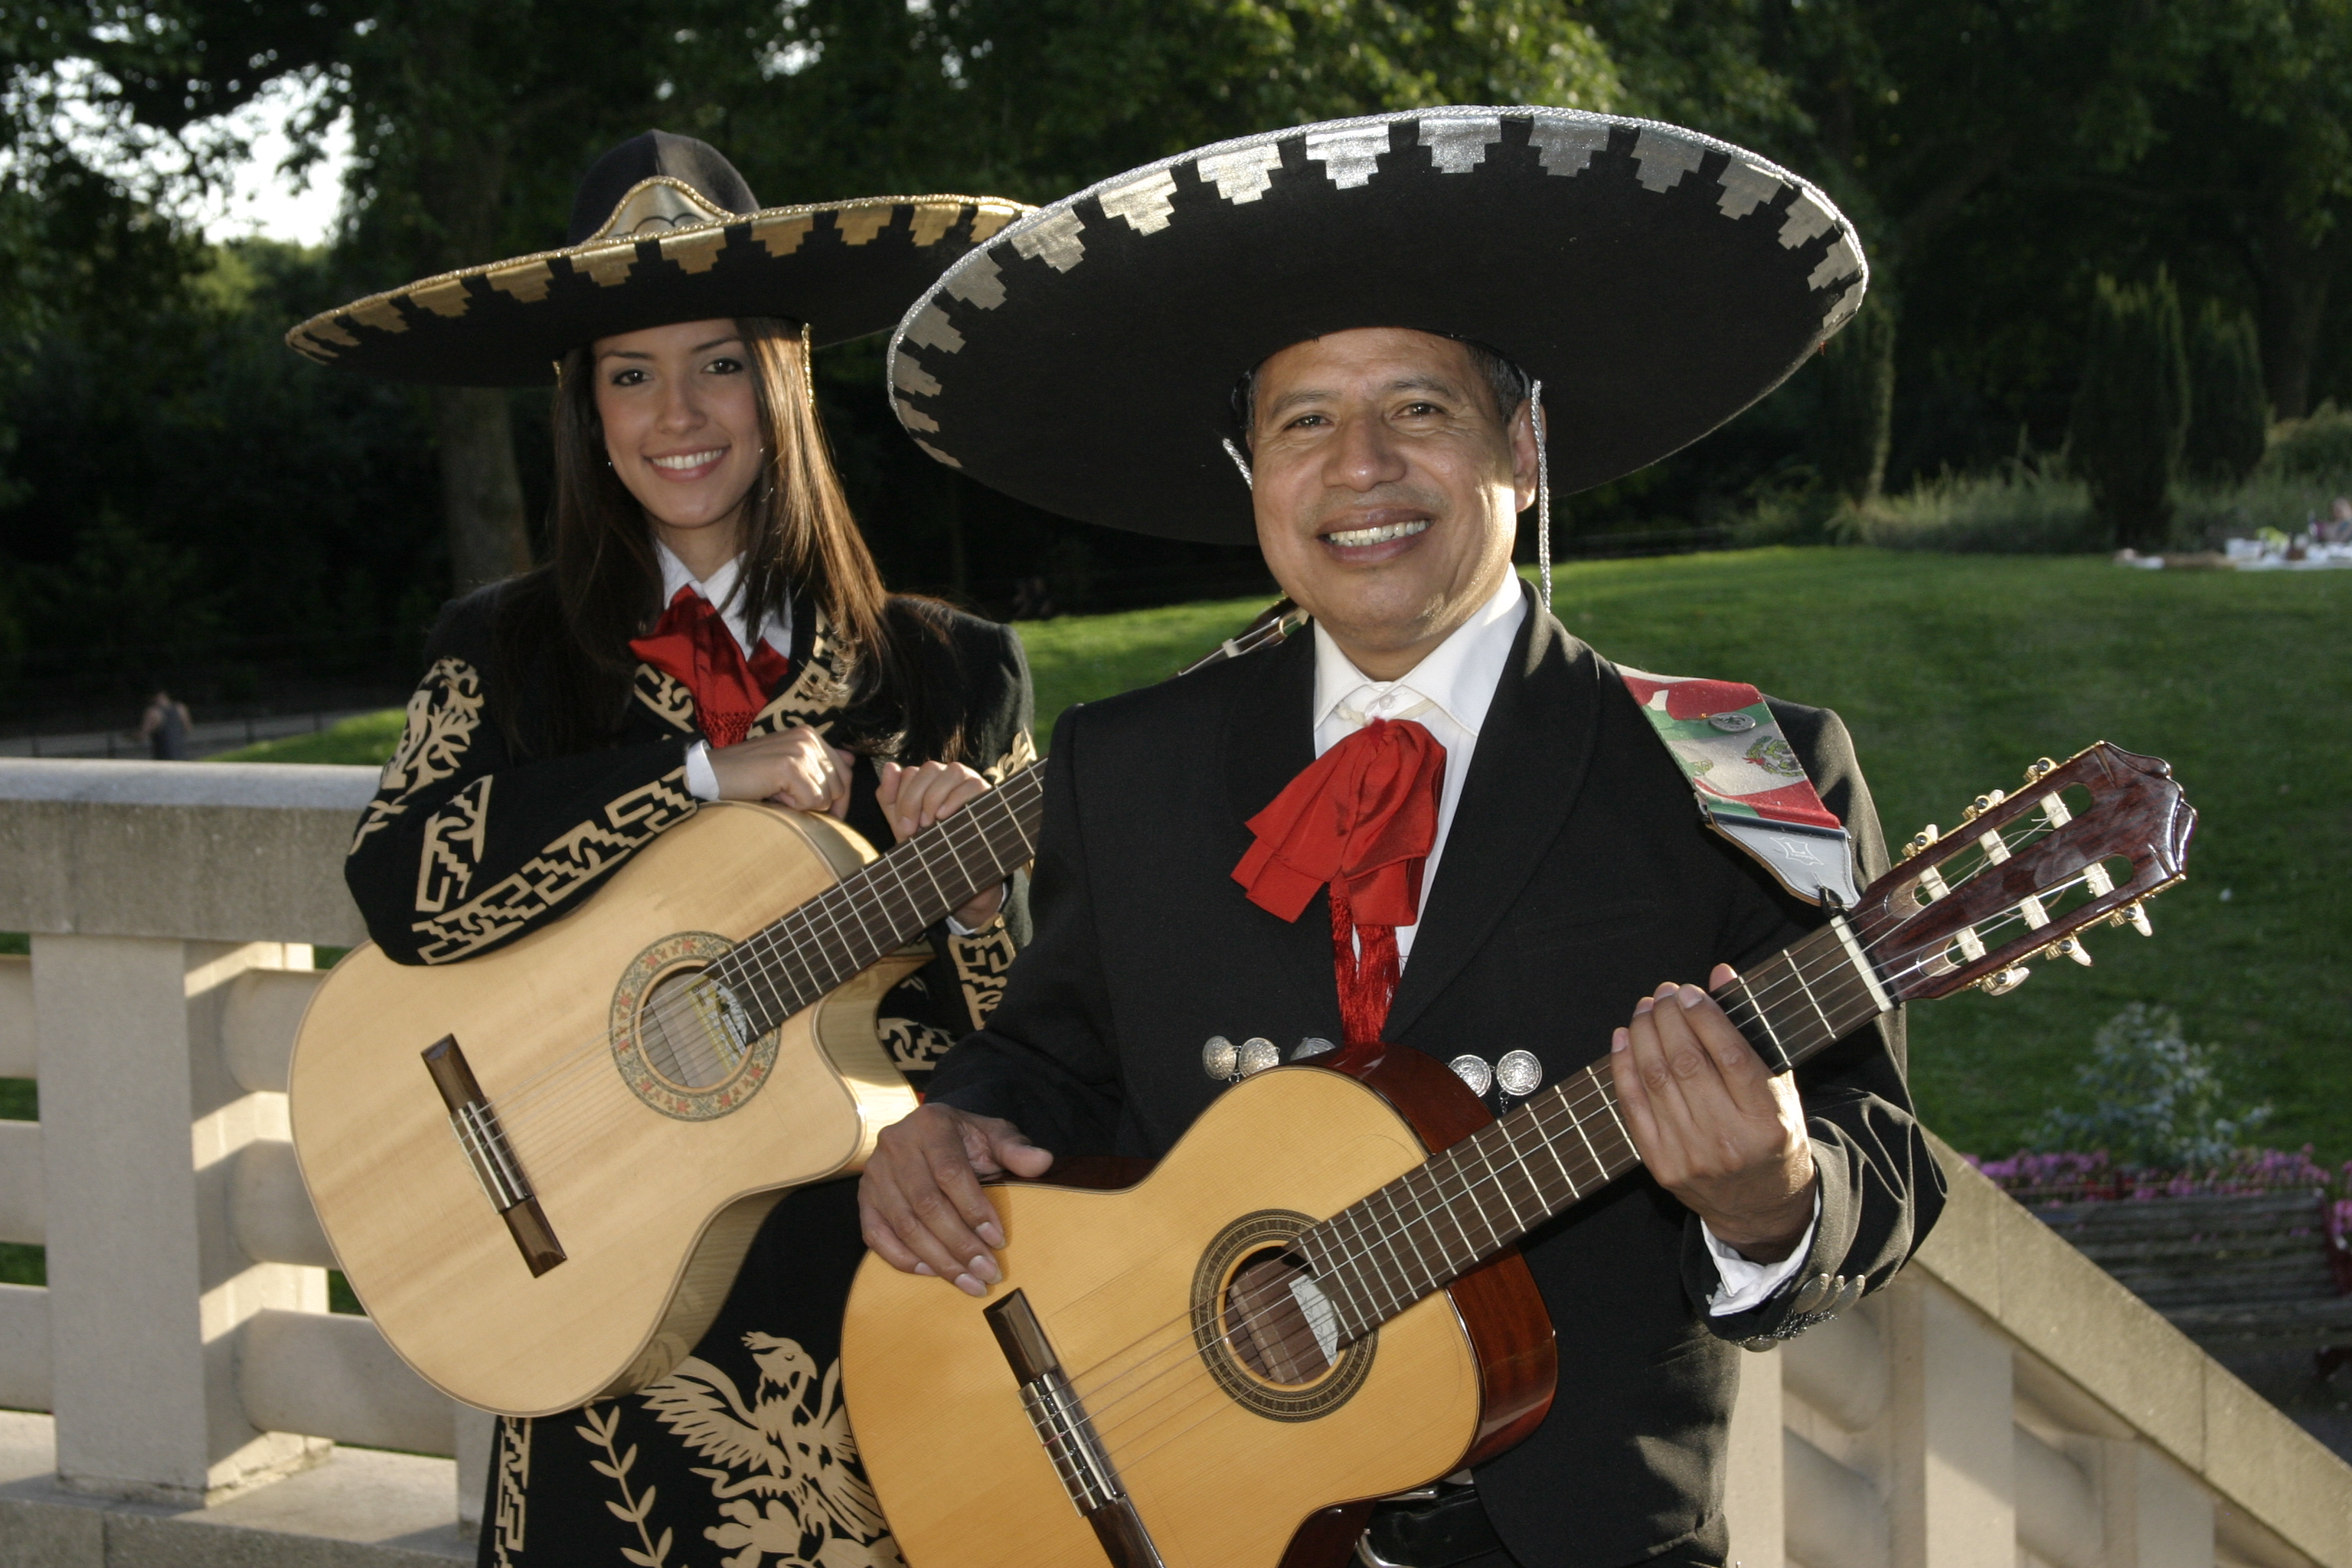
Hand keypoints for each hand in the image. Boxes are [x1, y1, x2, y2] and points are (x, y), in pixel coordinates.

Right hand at [708, 725, 852, 816]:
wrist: (712, 774)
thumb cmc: (749, 775)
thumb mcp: (788, 765)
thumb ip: (819, 762)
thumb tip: (852, 760)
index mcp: (810, 735)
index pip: (846, 772)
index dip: (838, 798)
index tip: (823, 811)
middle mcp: (809, 738)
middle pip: (840, 787)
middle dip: (819, 803)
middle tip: (786, 796)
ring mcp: (800, 750)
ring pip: (826, 796)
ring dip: (802, 804)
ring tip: (777, 792)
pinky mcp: (790, 766)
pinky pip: (811, 801)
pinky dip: (793, 806)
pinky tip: (773, 794)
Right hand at [859, 1104, 1053, 1293]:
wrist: (929, 1135)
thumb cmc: (965, 1139)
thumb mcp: (993, 1135)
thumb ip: (1016, 1149)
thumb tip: (1042, 1161)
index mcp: (930, 1124)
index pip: (950, 1173)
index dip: (974, 1209)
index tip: (998, 1239)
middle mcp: (895, 1145)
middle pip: (926, 1204)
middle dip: (960, 1244)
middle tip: (987, 1272)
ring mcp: (875, 1174)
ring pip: (904, 1225)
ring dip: (938, 1260)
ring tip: (969, 1282)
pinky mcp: (864, 1199)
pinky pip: (876, 1236)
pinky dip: (903, 1259)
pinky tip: (932, 1273)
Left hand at [877, 759, 1004, 926]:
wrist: (954, 873)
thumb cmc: (927, 845)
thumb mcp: (903, 824)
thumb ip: (890, 798)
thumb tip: (891, 766)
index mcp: (928, 780)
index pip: (911, 773)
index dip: (903, 798)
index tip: (904, 827)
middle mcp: (949, 776)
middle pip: (929, 769)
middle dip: (915, 799)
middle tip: (913, 828)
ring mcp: (970, 781)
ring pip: (952, 771)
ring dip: (935, 797)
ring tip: (930, 823)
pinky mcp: (988, 793)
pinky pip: (972, 785)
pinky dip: (956, 798)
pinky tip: (945, 817)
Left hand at [1610, 963, 1816, 1261]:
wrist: (1760, 1208)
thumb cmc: (1773, 1138)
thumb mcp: (1780, 1090)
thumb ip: (1752, 1033)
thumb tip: (1721, 973)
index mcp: (1768, 1121)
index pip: (1730, 1056)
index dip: (1704, 1017)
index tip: (1689, 991)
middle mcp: (1728, 1140)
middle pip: (1686, 1063)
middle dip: (1668, 1019)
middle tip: (1664, 993)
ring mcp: (1690, 1155)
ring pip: (1655, 1079)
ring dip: (1644, 1034)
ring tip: (1646, 1008)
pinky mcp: (1661, 1166)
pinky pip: (1634, 1106)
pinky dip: (1623, 1067)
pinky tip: (1624, 1038)